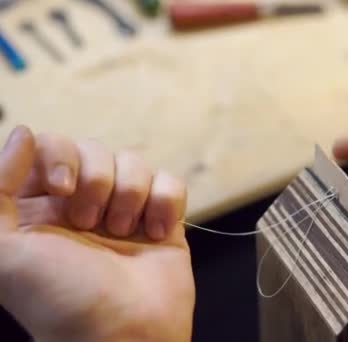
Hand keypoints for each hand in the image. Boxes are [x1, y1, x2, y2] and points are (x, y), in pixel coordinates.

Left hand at [0, 126, 193, 340]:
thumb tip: (24, 133)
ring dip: (131, 195)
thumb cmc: (60, 298)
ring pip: (134, 162)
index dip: (60, 156)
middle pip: (95, 148)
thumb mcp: (4, 249)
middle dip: (98, 180)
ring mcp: (126, 211)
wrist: (125, 334)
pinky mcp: (162, 219)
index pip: (50, 147)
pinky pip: (170, 182)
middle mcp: (83, 205)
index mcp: (41, 208)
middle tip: (91, 223)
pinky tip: (156, 233)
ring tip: (123, 233)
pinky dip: (166, 202)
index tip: (62, 188)